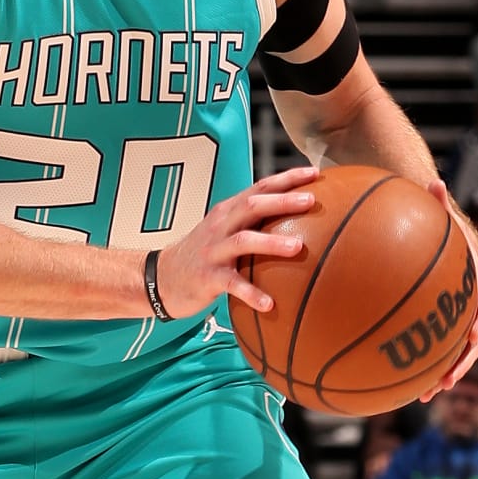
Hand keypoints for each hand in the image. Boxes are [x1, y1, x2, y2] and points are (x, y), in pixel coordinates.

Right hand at [155, 165, 320, 319]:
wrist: (162, 277)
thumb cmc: (205, 255)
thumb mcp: (225, 231)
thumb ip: (253, 223)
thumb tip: (298, 222)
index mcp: (228, 211)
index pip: (260, 187)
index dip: (287, 178)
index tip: (315, 173)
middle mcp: (221, 225)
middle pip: (252, 206)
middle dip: (282, 201)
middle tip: (311, 201)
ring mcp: (213, 251)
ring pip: (243, 241)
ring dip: (271, 243)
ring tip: (298, 248)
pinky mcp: (207, 277)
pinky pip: (232, 285)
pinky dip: (252, 294)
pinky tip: (270, 305)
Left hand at [431, 183, 477, 383]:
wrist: (441, 244)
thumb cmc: (440, 229)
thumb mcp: (439, 217)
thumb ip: (437, 204)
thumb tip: (434, 182)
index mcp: (474, 290)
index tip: (470, 341)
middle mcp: (467, 312)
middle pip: (470, 345)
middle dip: (459, 364)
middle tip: (445, 382)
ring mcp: (451, 324)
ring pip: (450, 355)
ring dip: (439, 376)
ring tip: (422, 396)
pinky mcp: (434, 330)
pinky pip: (428, 353)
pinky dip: (417, 369)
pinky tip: (396, 384)